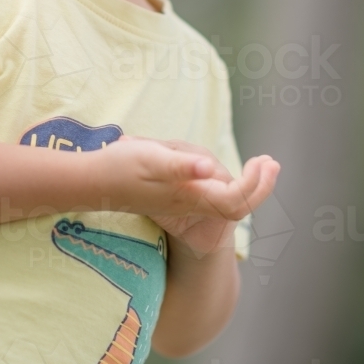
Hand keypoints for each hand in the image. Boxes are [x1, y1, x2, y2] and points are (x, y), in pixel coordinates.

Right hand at [97, 136, 278, 254]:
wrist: (92, 184)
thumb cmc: (120, 167)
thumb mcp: (151, 158)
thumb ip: (182, 166)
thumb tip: (211, 168)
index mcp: (190, 194)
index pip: (237, 200)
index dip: (256, 185)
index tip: (264, 162)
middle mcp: (190, 203)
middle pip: (236, 206)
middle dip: (259, 186)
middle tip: (272, 163)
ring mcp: (183, 203)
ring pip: (224, 201)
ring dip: (245, 184)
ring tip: (258, 164)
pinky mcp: (174, 199)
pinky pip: (211, 198)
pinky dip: (227, 185)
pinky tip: (224, 173)